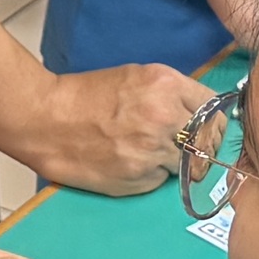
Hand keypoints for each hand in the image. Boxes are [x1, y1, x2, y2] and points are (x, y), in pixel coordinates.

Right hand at [27, 59, 213, 193]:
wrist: (45, 120)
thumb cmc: (85, 96)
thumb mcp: (135, 78)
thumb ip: (170, 94)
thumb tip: (200, 113)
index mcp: (165, 85)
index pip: (213, 108)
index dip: (211, 120)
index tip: (207, 128)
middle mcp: (165, 116)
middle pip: (208, 140)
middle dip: (200, 145)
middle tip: (186, 147)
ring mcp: (153, 149)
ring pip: (188, 164)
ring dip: (173, 162)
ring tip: (144, 151)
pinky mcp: (139, 177)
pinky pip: (162, 180)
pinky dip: (151, 175)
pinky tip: (128, 162)